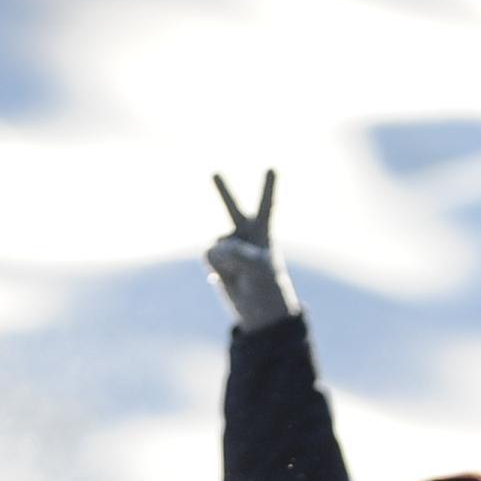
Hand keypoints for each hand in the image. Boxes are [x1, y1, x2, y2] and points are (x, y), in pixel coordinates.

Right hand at [204, 169, 298, 332]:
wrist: (258, 312)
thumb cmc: (266, 287)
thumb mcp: (258, 270)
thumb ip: (237, 252)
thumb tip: (215, 247)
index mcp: (263, 234)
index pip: (266, 206)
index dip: (268, 187)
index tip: (272, 169)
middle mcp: (245, 235)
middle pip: (232, 209)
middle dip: (223, 191)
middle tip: (215, 173)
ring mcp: (229, 247)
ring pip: (217, 245)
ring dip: (225, 259)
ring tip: (238, 273)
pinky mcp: (217, 260)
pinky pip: (208, 256)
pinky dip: (216, 268)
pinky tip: (226, 277)